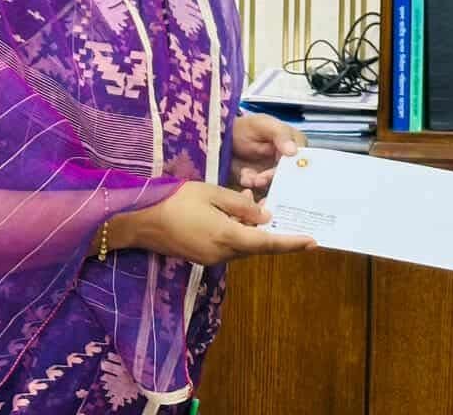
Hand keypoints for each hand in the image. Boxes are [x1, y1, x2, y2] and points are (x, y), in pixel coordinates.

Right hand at [113, 181, 314, 266]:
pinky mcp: (202, 256)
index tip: (313, 241)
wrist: (138, 220)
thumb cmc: (175, 200)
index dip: (291, 242)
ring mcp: (211, 258)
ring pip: (243, 245)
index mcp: (227, 237)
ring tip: (257, 202)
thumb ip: (241, 205)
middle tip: (287, 212)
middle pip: (257, 246)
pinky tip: (236, 211)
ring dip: (254, 230)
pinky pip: (229, 245)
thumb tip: (266, 216)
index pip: (267, 243)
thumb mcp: (212, 193)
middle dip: (273, 231)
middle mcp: (222, 254)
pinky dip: (238, 231)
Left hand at [231, 113, 305, 194]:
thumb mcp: (263, 125)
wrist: (225, 138)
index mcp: (295, 143)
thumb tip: (294, 151)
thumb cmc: (247, 128)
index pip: (301, 160)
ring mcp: (276, 172)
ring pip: (276, 186)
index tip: (277, 171)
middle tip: (258, 179)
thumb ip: (280, 134)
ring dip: (261, 183)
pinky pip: (262, 191)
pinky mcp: (264, 182)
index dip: (290, 168)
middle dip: (272, 178)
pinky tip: (244, 177)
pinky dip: (252, 185)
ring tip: (249, 178)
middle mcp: (289, 160)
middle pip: (289, 176)